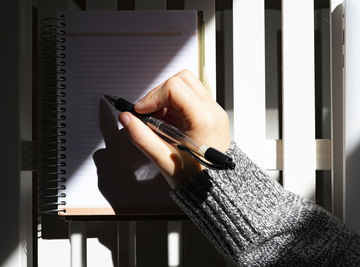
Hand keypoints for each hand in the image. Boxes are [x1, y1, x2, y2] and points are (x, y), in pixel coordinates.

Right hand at [118, 70, 230, 188]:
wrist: (214, 185)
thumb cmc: (194, 176)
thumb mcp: (164, 159)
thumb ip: (142, 137)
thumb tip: (126, 118)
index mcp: (204, 119)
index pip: (174, 88)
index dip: (153, 97)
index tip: (141, 111)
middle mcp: (212, 110)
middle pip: (182, 79)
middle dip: (160, 92)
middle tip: (148, 112)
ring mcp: (214, 110)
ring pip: (188, 84)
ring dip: (168, 96)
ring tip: (159, 118)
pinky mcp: (211, 113)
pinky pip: (191, 96)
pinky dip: (175, 103)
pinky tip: (168, 122)